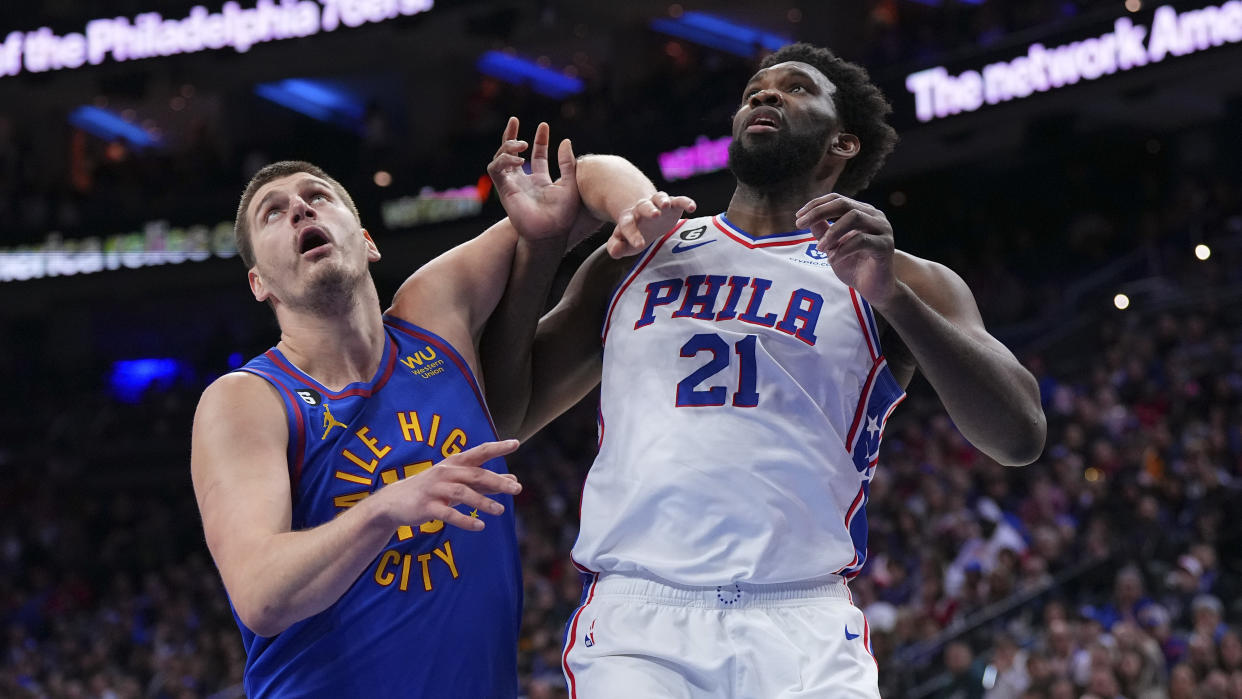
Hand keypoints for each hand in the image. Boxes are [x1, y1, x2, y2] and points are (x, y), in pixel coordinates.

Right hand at [377, 439, 522, 531]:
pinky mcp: (427, 506)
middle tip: (517, 488)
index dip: (497, 447)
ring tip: (501, 511)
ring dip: (483, 502)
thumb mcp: (458, 482)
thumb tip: (514, 480)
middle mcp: (445, 472)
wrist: (395, 502)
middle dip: (497, 481)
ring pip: (462, 493)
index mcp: (454, 463)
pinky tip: (479, 526)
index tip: (516, 443)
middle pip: (475, 474)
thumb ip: (485, 482)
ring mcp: (435, 489)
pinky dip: (465, 520)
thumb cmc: (433, 489)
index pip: (479, 452)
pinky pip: (448, 513)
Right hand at [488, 117, 579, 240]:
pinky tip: (518, 159)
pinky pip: (495, 169)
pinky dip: (503, 160)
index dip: (540, 139)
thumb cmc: (564, 214)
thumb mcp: (570, 183)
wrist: (551, 232)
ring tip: (522, 145)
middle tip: (514, 119)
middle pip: (512, 153)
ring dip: (507, 146)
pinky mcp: (504, 190)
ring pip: (500, 158)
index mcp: (540, 180)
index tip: (544, 125)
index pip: (537, 155)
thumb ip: (567, 163)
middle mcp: (524, 181)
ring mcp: (513, 185)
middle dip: (511, 135)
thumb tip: (566, 141)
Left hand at [606, 191, 696, 258]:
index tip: (640, 244)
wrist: (644, 218)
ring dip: (663, 200)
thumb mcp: (623, 242)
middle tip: (655, 214)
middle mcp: (642, 209)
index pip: (628, 225)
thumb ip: (615, 247)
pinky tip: (692, 207)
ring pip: (659, 198)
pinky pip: (678, 200)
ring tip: (667, 205)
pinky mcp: (672, 205)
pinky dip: (685, 202)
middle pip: (644, 206)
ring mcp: (657, 205)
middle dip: (649, 210)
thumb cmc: (633, 233)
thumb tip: (614, 251)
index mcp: (629, 219)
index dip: (633, 234)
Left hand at [795, 193, 897, 308]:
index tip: (798, 217)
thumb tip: (805, 217)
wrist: (874, 289)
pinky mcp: (886, 245)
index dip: (816, 205)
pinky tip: (833, 260)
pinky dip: (843, 249)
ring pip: (854, 217)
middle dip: (819, 212)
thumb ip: (821, 231)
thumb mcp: (832, 247)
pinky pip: (861, 240)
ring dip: (831, 232)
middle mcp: (875, 216)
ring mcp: (883, 229)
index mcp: (863, 212)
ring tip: (819, 248)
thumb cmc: (854, 266)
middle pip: (844, 203)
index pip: (837, 199)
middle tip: (800, 225)